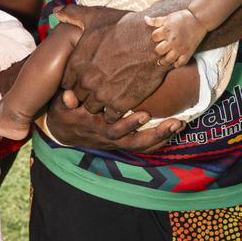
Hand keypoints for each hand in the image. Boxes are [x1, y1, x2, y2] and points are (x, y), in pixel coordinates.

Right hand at [46, 94, 182, 151]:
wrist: (63, 130)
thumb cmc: (65, 112)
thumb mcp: (61, 105)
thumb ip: (65, 99)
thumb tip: (68, 95)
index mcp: (96, 127)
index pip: (115, 128)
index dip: (130, 124)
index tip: (146, 114)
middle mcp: (110, 137)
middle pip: (136, 141)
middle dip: (157, 133)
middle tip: (176, 123)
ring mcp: (117, 140)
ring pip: (142, 145)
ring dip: (162, 136)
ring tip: (180, 124)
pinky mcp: (122, 140)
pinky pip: (143, 145)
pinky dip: (159, 140)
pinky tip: (175, 131)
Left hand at [55, 5, 167, 116]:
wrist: (154, 41)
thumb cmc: (125, 26)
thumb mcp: (96, 16)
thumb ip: (73, 15)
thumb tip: (57, 11)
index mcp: (76, 62)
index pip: (66, 82)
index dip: (75, 80)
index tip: (85, 76)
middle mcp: (86, 80)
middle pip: (78, 96)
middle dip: (86, 92)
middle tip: (100, 85)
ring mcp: (102, 94)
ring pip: (93, 108)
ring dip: (100, 103)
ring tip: (111, 93)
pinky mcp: (120, 104)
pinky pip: (110, 117)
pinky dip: (115, 111)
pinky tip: (122, 99)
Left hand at [144, 9, 206, 67]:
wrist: (199, 19)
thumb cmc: (182, 17)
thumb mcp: (168, 17)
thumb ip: (156, 20)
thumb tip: (145, 19)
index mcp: (166, 31)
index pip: (154, 37)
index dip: (155, 37)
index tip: (158, 38)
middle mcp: (172, 41)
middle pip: (159, 51)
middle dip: (158, 50)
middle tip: (160, 50)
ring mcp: (180, 48)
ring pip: (168, 60)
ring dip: (164, 61)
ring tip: (162, 61)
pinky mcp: (188, 52)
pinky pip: (181, 63)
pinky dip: (177, 64)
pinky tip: (174, 63)